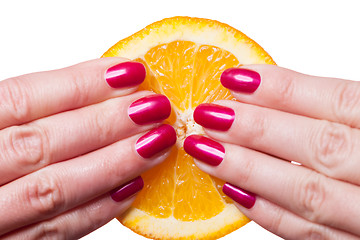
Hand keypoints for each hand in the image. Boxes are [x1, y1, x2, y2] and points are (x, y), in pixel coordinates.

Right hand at [0, 58, 175, 238]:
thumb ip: (24, 113)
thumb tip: (96, 91)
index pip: (22, 99)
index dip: (80, 84)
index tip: (130, 72)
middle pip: (42, 143)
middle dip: (106, 123)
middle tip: (155, 107)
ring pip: (53, 189)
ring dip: (113, 164)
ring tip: (158, 142)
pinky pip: (55, 234)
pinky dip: (97, 210)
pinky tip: (133, 188)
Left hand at [184, 65, 359, 238]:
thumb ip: (340, 108)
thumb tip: (267, 89)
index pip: (340, 102)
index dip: (284, 89)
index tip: (233, 77)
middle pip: (319, 147)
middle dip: (256, 129)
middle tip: (207, 115)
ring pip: (309, 194)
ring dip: (249, 171)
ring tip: (205, 151)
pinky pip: (312, 236)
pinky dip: (269, 214)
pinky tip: (233, 192)